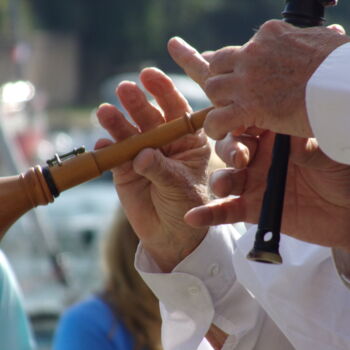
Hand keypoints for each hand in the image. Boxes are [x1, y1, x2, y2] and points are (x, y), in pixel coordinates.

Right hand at [94, 68, 210, 271]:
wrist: (171, 234)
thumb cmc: (185, 206)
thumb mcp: (180, 186)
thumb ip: (161, 169)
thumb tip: (141, 155)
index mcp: (187, 140)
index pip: (176, 110)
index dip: (163, 91)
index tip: (149, 75)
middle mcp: (163, 142)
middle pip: (149, 117)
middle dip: (137, 103)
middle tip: (125, 90)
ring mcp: (141, 154)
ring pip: (128, 133)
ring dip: (117, 122)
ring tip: (106, 112)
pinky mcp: (123, 170)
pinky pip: (114, 157)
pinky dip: (107, 151)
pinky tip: (102, 145)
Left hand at [168, 20, 349, 138]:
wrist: (345, 86)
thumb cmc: (339, 68)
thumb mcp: (325, 42)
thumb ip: (312, 40)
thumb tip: (329, 34)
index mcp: (269, 35)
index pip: (241, 48)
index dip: (238, 66)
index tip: (242, 78)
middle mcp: (253, 54)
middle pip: (218, 65)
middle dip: (222, 82)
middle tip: (232, 98)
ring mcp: (248, 80)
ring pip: (212, 89)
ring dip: (217, 103)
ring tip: (227, 115)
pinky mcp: (249, 107)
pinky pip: (216, 118)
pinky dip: (214, 128)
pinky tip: (220, 132)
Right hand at [185, 130, 349, 250]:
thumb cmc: (342, 172)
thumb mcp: (325, 149)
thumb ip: (301, 143)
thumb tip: (280, 132)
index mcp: (273, 135)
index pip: (245, 120)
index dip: (235, 117)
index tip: (235, 117)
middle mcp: (258, 156)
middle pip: (228, 146)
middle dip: (229, 149)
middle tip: (241, 156)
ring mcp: (253, 182)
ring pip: (224, 178)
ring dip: (219, 180)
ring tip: (222, 186)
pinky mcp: (252, 209)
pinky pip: (225, 211)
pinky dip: (209, 215)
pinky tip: (193, 217)